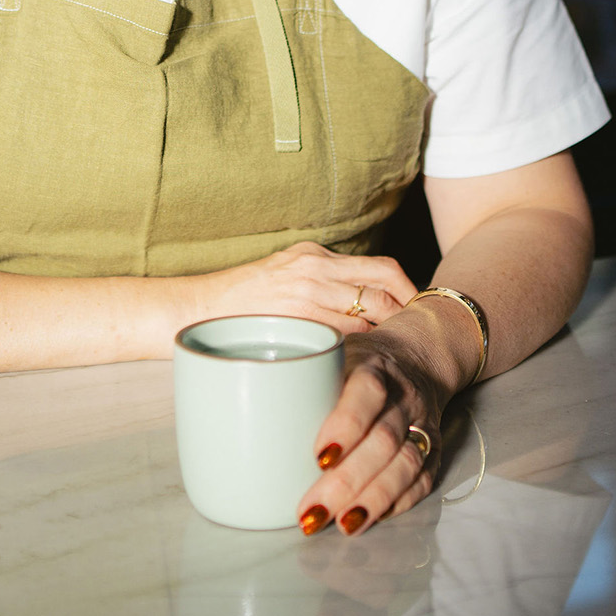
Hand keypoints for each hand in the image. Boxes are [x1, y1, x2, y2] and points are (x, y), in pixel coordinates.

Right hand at [183, 241, 417, 336]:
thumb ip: (321, 280)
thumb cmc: (242, 300)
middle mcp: (315, 268)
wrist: (199, 309)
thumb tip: (360, 303)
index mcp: (316, 255)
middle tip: (416, 332)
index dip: (406, 289)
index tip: (416, 309)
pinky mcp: (297, 316)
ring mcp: (307, 292)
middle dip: (406, 310)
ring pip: (368, 312)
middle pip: (383, 285)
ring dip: (386, 332)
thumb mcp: (285, 273)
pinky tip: (364, 360)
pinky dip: (361, 346)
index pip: (380, 267)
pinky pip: (344, 333)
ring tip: (395, 351)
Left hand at [295, 323, 446, 536]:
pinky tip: (371, 519)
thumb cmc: (357, 363)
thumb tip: (234, 415)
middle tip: (312, 511)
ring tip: (342, 525)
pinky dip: (398, 503)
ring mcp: (422, 424)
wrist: (417, 358)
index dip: (346, 425)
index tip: (319, 457)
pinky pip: (422, 481)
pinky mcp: (434, 450)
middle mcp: (403, 397)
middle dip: (348, 481)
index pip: (366, 393)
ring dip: (374, 498)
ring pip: (407, 465)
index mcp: (374, 367)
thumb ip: (298, 381)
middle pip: (383, 441)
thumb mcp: (331, 356)